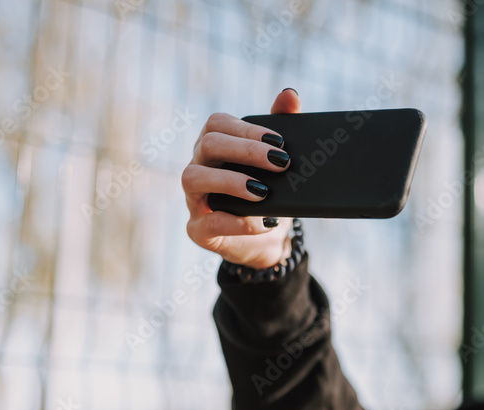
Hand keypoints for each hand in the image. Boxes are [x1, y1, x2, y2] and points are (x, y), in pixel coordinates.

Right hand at [183, 88, 299, 268]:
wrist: (268, 241)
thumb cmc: (269, 195)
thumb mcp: (277, 165)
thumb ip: (282, 128)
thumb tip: (290, 94)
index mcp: (215, 146)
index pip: (218, 124)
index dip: (247, 130)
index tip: (280, 142)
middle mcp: (198, 166)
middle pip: (207, 144)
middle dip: (245, 151)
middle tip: (281, 163)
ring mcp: (193, 198)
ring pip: (193, 177)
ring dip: (231, 182)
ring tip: (263, 192)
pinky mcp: (198, 229)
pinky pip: (207, 222)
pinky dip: (238, 222)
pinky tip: (265, 221)